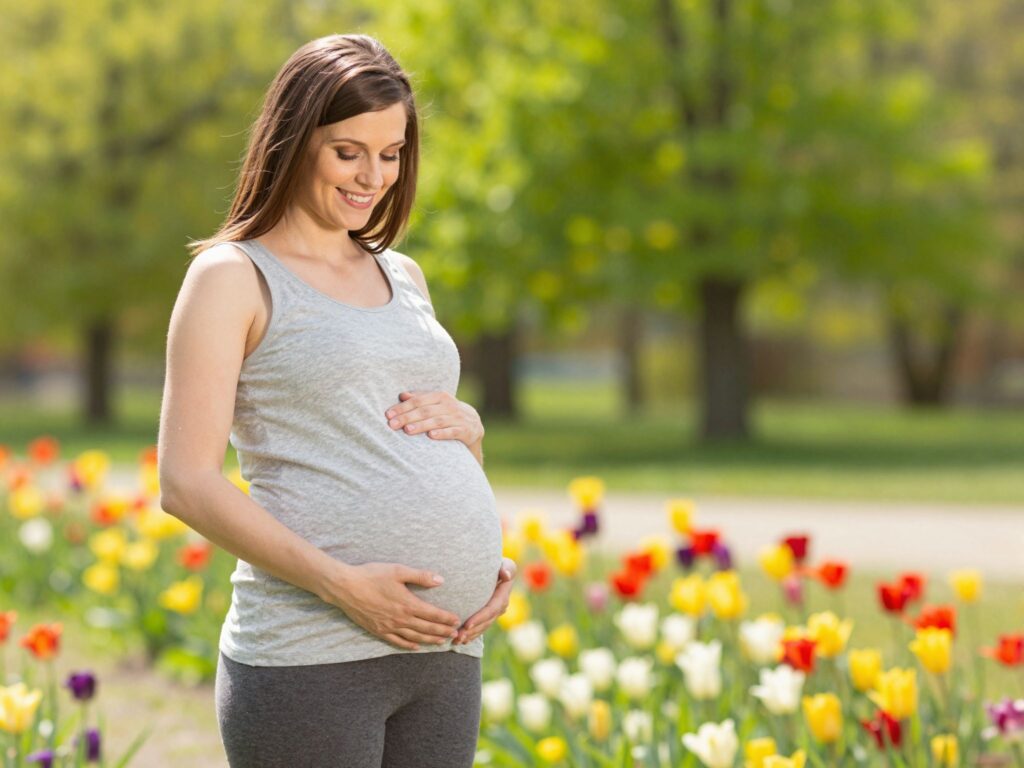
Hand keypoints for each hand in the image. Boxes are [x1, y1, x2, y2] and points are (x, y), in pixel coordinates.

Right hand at [324, 562, 461, 650]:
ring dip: (429, 640)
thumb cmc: (372, 576)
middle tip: (454, 634)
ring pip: (414, 637)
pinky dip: (408, 645)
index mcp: (408, 604)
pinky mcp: (378, 631)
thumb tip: (440, 580)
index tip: (456, 620)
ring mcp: (389, 627)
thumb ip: (420, 576)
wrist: (346, 587)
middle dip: (442, 631)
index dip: (446, 619)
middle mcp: (400, 619)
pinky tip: (416, 647)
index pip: (433, 614)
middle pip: (426, 628)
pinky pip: (397, 642)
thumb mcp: (398, 571)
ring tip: (441, 642)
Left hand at [385, 390, 483, 447]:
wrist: (473, 425)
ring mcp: (458, 418)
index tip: (388, 415)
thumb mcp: (435, 404)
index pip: (418, 401)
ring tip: (407, 431)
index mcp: (440, 396)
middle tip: (392, 424)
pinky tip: (431, 436)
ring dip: (422, 426)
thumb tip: (402, 395)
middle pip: (425, 411)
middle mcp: (450, 405)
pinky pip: (453, 432)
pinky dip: (442, 434)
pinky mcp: (466, 430)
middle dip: (407, 417)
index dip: (402, 407)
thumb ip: (419, 400)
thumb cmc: (447, 414)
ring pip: (437, 421)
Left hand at [452, 557, 516, 644]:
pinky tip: (461, 641)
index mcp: (503, 595)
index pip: (491, 609)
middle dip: (472, 630)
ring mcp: (494, 612)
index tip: (467, 624)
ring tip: (457, 641)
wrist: (496, 568)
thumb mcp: (506, 563)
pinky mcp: (488, 615)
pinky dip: (471, 635)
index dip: (480, 618)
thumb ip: (508, 567)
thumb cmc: (498, 564)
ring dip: (470, 635)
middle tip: (458, 637)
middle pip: (486, 622)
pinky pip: (480, 627)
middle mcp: (500, 606)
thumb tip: (505, 575)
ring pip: (482, 627)